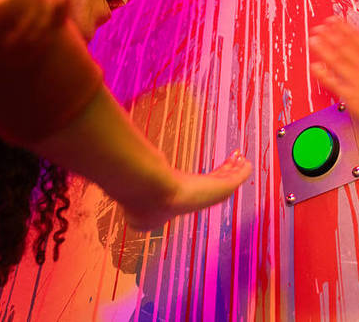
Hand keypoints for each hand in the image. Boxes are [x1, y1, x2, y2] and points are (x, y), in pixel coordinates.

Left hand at [123, 150, 251, 230]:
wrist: (154, 197)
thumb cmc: (144, 193)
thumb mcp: (134, 181)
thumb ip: (127, 174)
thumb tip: (111, 169)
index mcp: (182, 200)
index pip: (199, 189)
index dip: (206, 180)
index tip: (214, 171)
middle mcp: (198, 199)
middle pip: (216, 184)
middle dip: (224, 173)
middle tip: (232, 161)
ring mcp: (211, 196)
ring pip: (226, 180)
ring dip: (234, 170)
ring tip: (240, 159)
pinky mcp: (223, 190)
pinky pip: (236, 179)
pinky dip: (241, 172)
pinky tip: (246, 163)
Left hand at [309, 18, 358, 127]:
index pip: (357, 37)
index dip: (343, 27)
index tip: (333, 21)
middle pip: (343, 47)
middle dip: (330, 35)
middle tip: (319, 28)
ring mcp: (358, 81)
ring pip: (336, 61)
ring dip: (324, 49)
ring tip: (313, 40)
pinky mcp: (353, 98)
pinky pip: (335, 84)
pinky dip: (323, 75)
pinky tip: (315, 67)